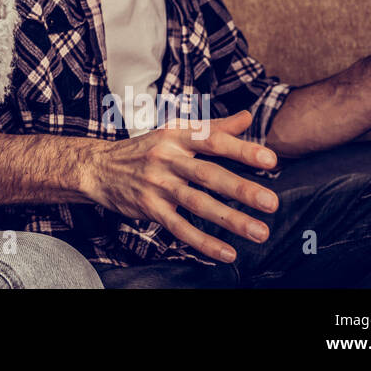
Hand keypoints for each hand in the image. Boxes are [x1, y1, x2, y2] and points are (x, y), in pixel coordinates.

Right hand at [78, 110, 279, 262]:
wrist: (98, 167)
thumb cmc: (144, 148)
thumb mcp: (174, 131)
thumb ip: (213, 126)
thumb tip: (247, 117)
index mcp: (176, 136)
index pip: (212, 140)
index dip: (241, 149)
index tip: (270, 159)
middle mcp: (167, 159)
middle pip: (207, 174)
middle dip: (241, 189)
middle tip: (271, 202)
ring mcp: (157, 185)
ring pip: (197, 203)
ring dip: (230, 219)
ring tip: (259, 232)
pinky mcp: (150, 209)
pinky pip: (179, 228)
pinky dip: (203, 242)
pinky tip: (227, 252)